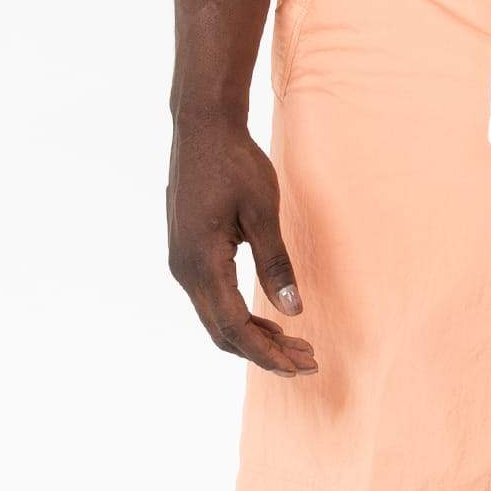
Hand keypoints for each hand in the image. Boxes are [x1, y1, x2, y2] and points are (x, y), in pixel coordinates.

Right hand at [167, 116, 316, 375]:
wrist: (202, 126)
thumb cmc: (235, 163)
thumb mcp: (262, 211)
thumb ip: (276, 263)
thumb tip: (293, 311)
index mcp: (202, 263)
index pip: (234, 326)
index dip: (267, 352)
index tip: (300, 364)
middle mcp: (184, 270)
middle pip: (222, 331)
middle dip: (264, 352)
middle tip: (308, 361)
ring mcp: (182, 263)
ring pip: (216, 318)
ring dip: (254, 336)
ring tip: (295, 344)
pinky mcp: (187, 253)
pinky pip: (212, 299)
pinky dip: (240, 315)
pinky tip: (270, 319)